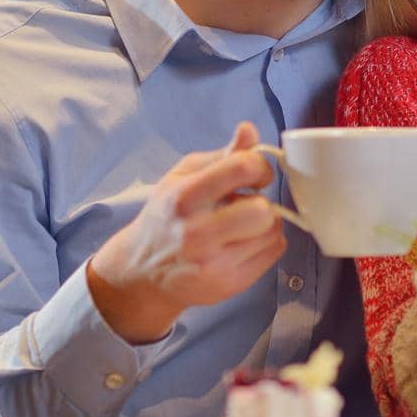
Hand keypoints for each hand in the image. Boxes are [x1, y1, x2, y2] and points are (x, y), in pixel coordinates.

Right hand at [86, 122, 285, 342]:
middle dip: (261, 202)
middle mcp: (197, 233)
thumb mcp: (184, 175)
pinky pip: (273, 254)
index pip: (242, 168)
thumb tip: (249, 130)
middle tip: (246, 204)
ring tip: (242, 225)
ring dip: (264, 224)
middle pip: (262, 209)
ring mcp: (214, 264)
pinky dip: (266, 244)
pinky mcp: (228, 285)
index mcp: (185, 196)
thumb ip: (222, 154)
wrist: (142, 270)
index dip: (258, 166)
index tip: (253, 174)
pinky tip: (244, 241)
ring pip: (272, 232)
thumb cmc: (167, 215)